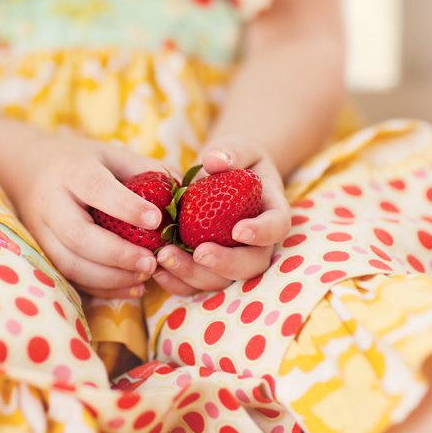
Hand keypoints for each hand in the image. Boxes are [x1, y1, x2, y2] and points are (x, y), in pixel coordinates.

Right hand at [8, 134, 168, 298]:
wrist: (28, 170)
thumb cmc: (83, 163)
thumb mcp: (112, 155)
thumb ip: (146, 172)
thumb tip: (185, 194)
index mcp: (71, 171)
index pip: (95, 188)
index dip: (125, 206)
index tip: (156, 220)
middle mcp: (50, 203)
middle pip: (78, 235)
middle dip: (117, 254)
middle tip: (151, 263)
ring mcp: (41, 232)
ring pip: (70, 263)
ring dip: (110, 277)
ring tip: (145, 278)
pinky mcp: (43, 253)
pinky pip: (70, 278)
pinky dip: (102, 288)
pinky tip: (131, 289)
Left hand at [153, 143, 290, 295]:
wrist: (221, 177)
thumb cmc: (233, 160)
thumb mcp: (235, 147)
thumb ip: (230, 152)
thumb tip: (214, 161)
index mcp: (271, 211)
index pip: (277, 226)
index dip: (261, 232)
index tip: (238, 230)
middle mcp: (258, 243)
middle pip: (252, 264)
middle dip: (225, 264)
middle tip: (200, 254)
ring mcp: (233, 259)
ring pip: (223, 280)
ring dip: (194, 275)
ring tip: (164, 258)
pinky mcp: (209, 269)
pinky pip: (196, 284)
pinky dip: (176, 281)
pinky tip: (155, 268)